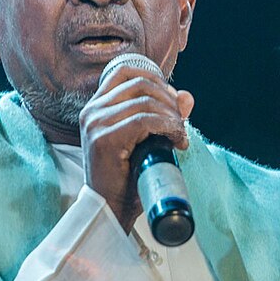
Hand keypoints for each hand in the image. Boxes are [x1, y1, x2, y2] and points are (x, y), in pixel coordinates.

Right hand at [79, 66, 194, 232]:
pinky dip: (167, 127)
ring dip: (171, 116)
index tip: (172, 102)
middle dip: (169, 99)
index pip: (125, 71)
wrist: (111, 209)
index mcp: (97, 107)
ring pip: (145, 101)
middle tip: (181, 123)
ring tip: (180, 136)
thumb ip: (164, 115)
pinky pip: (144, 120)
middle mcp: (92, 111)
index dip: (155, 79)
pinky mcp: (104, 139)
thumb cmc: (127, 177)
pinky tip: (176, 140)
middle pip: (140, 82)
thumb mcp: (147, 140)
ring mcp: (95, 123)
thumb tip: (187, 97)